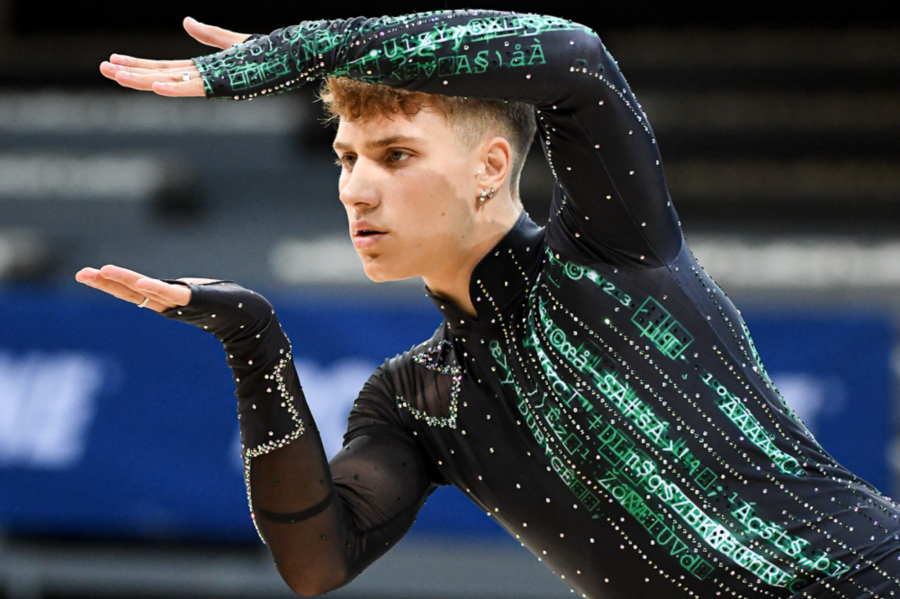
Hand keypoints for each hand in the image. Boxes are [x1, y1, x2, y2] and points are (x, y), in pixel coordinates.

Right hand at [75, 264, 213, 312]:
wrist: (246, 316)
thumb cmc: (221, 305)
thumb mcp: (191, 293)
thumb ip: (176, 291)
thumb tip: (163, 288)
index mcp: (163, 299)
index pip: (130, 290)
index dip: (108, 283)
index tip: (86, 274)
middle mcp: (166, 303)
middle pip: (130, 291)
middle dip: (106, 283)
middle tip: (81, 274)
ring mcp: (178, 303)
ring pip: (146, 290)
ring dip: (124, 281)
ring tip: (102, 272)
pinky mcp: (193, 300)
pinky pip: (172, 294)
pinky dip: (157, 289)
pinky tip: (142, 282)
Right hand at [99, 16, 251, 96]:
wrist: (289, 59)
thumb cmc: (265, 54)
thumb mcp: (231, 41)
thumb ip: (208, 33)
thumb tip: (185, 21)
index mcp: (203, 69)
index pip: (164, 67)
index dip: (139, 64)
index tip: (115, 60)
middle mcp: (203, 78)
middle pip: (160, 75)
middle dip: (131, 73)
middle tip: (102, 68)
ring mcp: (212, 83)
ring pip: (170, 83)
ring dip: (142, 80)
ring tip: (117, 75)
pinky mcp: (223, 86)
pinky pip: (194, 89)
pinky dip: (176, 89)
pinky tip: (156, 86)